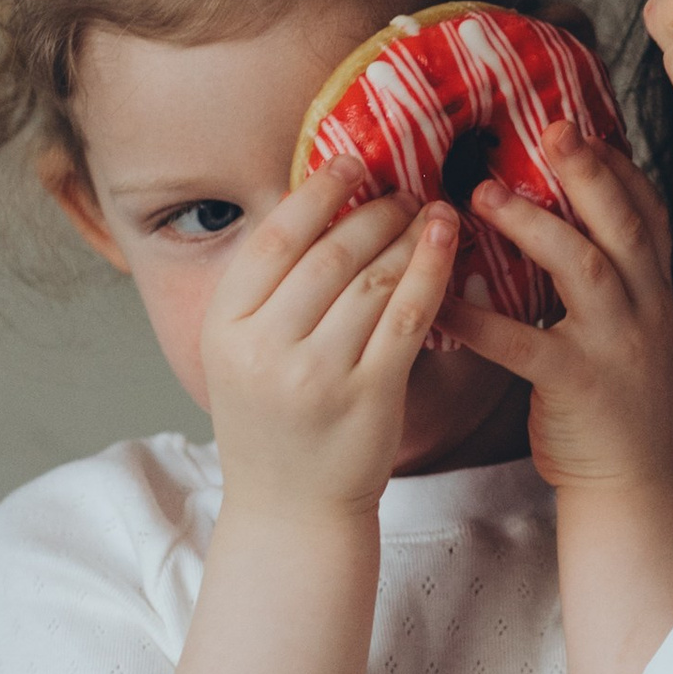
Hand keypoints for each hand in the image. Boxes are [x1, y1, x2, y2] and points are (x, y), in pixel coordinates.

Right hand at [198, 157, 460, 523]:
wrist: (292, 510)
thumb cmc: (274, 421)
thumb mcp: (241, 354)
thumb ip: (268, 291)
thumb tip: (316, 202)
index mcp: (224, 329)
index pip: (273, 240)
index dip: (316, 193)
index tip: (350, 164)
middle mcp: (264, 350)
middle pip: (329, 253)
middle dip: (373, 211)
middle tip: (402, 190)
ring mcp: (317, 375)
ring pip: (374, 280)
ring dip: (409, 235)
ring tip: (431, 211)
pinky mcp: (370, 395)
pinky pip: (410, 316)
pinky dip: (432, 272)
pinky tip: (448, 245)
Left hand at [439, 133, 672, 496]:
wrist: (629, 481)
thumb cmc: (608, 397)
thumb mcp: (623, 325)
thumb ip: (599, 274)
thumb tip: (547, 216)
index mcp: (653, 288)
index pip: (648, 210)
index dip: (618, 165)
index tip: (582, 124)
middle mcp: (645, 306)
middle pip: (623, 223)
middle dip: (588, 171)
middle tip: (550, 128)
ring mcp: (617, 345)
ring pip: (585, 268)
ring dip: (536, 225)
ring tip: (485, 195)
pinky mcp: (580, 385)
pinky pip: (525, 344)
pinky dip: (480, 320)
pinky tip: (439, 300)